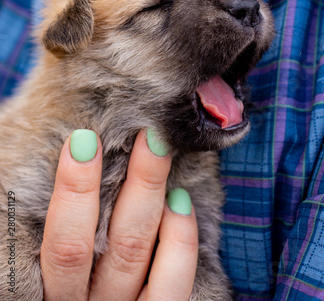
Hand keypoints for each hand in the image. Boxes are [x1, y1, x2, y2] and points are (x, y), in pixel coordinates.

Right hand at [40, 129, 198, 300]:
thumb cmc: (72, 262)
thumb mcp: (48, 250)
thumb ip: (61, 215)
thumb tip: (78, 150)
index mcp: (47, 286)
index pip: (60, 242)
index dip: (71, 191)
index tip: (82, 141)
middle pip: (98, 240)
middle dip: (116, 183)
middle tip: (144, 134)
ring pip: (133, 252)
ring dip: (150, 193)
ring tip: (161, 148)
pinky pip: (172, 280)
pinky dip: (180, 238)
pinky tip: (181, 201)